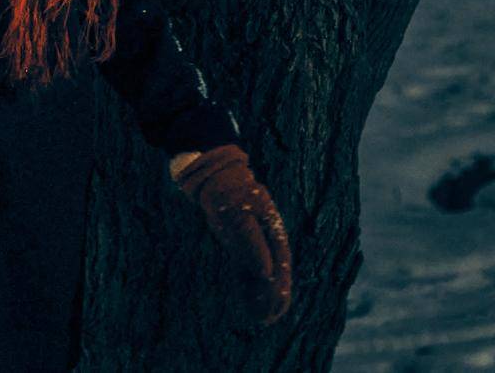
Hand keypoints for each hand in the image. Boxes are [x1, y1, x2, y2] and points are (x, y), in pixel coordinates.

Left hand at [172, 144, 292, 324]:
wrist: (213, 174)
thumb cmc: (227, 192)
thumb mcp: (238, 217)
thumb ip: (253, 245)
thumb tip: (266, 273)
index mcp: (273, 229)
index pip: (280, 265)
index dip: (279, 290)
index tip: (276, 310)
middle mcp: (266, 235)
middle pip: (274, 272)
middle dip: (272, 297)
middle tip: (268, 320)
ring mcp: (254, 237)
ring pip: (261, 272)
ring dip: (260, 294)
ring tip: (259, 317)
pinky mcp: (239, 239)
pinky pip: (247, 266)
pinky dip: (247, 283)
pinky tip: (245, 298)